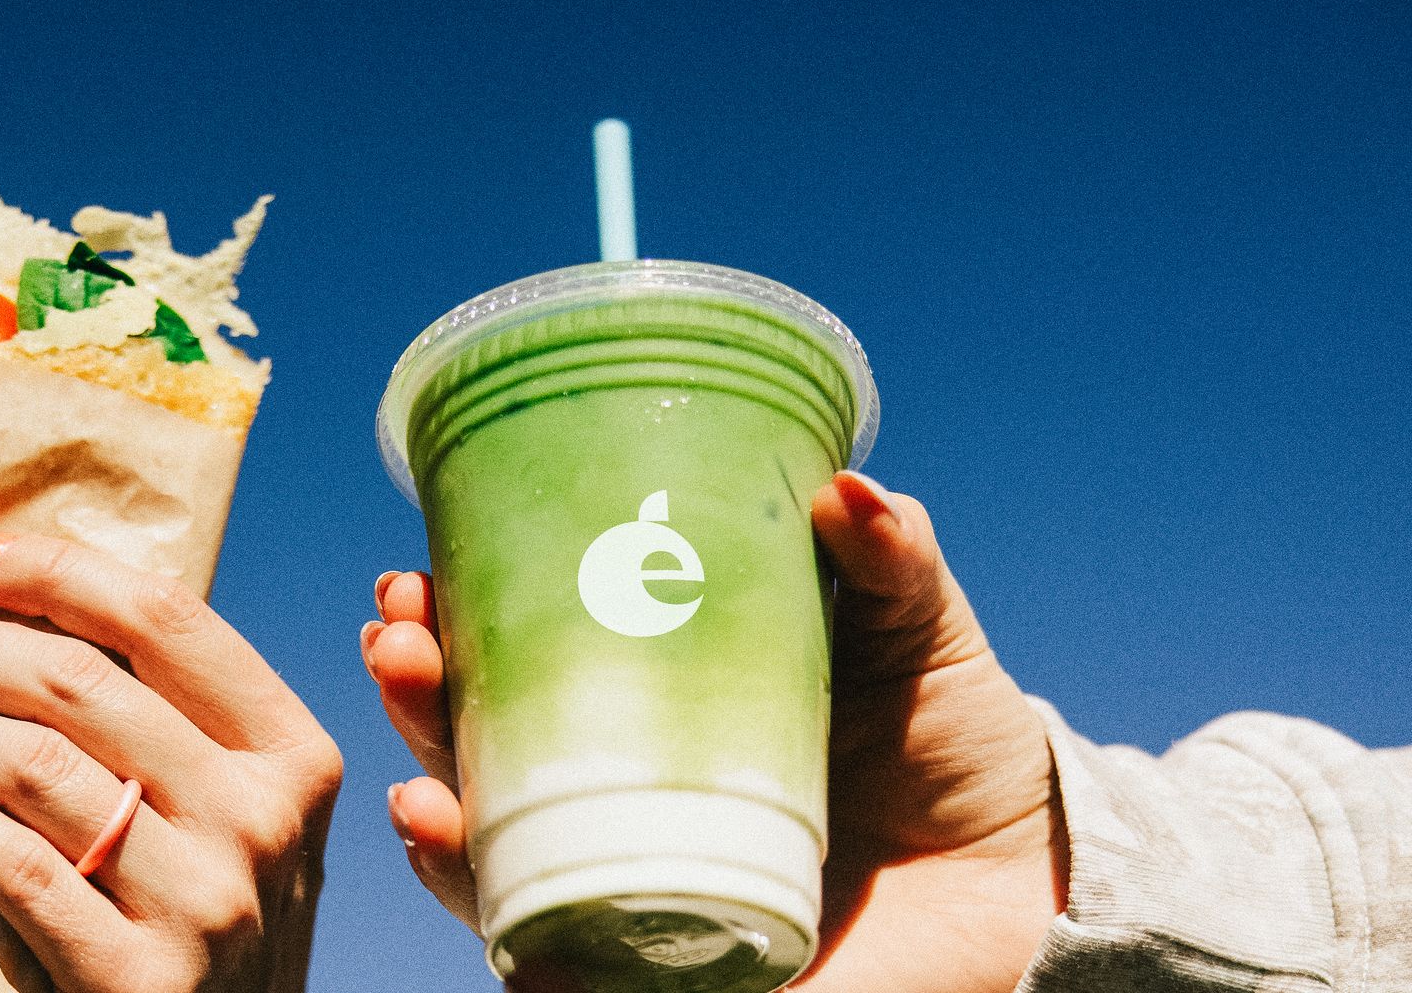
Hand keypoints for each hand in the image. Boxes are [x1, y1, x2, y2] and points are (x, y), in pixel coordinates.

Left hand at [0, 532, 342, 992]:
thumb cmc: (207, 919)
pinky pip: (21, 873)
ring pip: (38, 769)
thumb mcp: (229, 812)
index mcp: (292, 753)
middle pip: (83, 686)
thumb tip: (25, 607)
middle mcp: (264, 819)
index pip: (170, 622)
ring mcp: (210, 904)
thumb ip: (172, 725)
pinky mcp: (145, 984)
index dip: (62, 573)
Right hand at [363, 471, 1066, 991]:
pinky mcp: (672, 977)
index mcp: (659, 709)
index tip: (412, 579)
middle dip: (419, 706)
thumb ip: (888, 562)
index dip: (452, 628)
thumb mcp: (918, 634)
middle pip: (484, 759)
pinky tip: (466, 871)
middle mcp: (629, 799)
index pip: (522, 667)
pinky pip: (564, 968)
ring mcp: (640, 891)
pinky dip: (511, 939)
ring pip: (500, 863)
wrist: (1035, 890)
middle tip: (398, 645)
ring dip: (437, 815)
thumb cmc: (958, 753)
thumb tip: (849, 488)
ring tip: (416, 778)